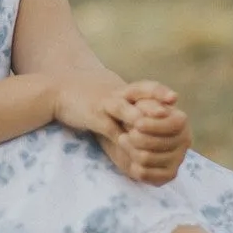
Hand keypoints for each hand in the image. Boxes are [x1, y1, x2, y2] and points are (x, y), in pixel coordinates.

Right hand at [50, 76, 172, 138]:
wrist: (57, 90)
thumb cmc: (87, 97)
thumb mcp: (111, 98)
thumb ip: (128, 107)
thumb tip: (149, 118)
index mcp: (122, 90)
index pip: (145, 87)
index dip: (159, 91)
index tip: (174, 98)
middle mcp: (116, 94)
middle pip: (139, 91)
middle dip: (156, 96)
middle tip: (171, 103)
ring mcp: (105, 104)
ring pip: (124, 108)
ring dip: (139, 116)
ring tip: (154, 121)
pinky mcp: (93, 116)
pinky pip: (109, 128)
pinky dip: (120, 137)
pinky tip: (129, 146)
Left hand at [97, 86, 191, 185]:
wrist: (119, 123)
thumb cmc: (130, 104)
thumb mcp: (137, 92)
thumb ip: (154, 92)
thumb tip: (173, 98)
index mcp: (181, 120)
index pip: (174, 125)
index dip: (153, 126)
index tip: (136, 122)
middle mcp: (184, 141)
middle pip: (157, 144)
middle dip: (135, 137)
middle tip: (126, 132)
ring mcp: (177, 159)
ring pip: (147, 159)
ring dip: (130, 149)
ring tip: (124, 140)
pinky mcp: (166, 175)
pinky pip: (146, 175)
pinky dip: (133, 165)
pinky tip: (131, 156)